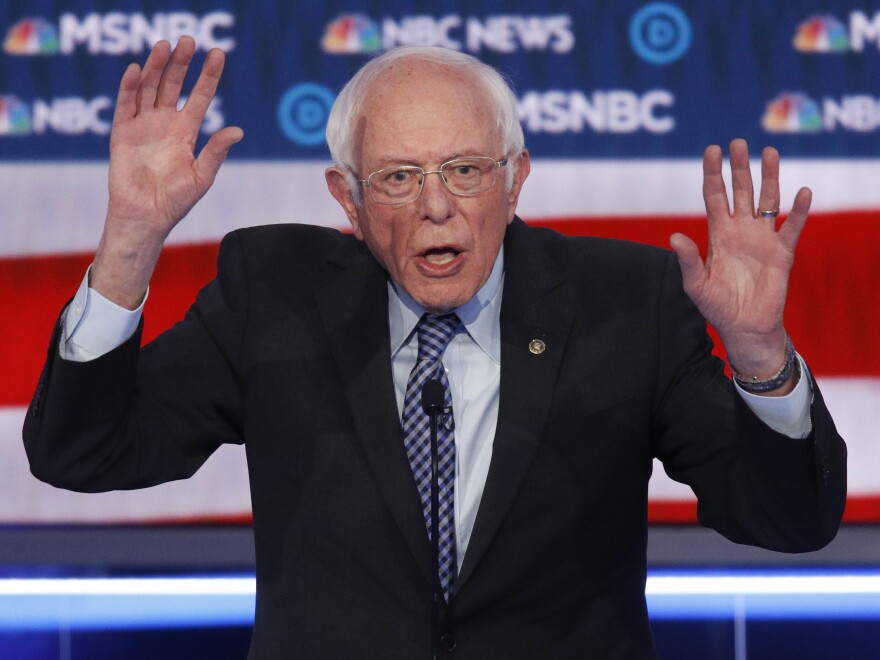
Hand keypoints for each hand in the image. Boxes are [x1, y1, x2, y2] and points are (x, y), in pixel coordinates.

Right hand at [92, 36, 242, 307]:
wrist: (145, 217)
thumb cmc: (175, 202)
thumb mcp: (201, 176)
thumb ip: (216, 152)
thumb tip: (238, 131)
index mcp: (186, 132)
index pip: (201, 97)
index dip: (208, 76)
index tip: (218, 54)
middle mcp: (165, 124)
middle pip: (173, 85)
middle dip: (180, 63)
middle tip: (188, 40)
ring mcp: (143, 126)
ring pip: (150, 89)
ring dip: (156, 67)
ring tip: (164, 46)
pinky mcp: (122, 133)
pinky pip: (126, 105)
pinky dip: (131, 87)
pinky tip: (138, 70)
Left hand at [669, 139, 810, 388]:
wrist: (744, 327)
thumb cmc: (717, 306)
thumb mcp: (696, 284)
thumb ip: (688, 260)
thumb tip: (674, 237)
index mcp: (718, 234)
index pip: (714, 196)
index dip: (713, 174)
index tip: (712, 150)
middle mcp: (741, 230)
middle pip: (741, 191)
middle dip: (739, 167)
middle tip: (738, 143)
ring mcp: (763, 239)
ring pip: (768, 200)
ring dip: (770, 178)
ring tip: (769, 153)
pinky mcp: (782, 252)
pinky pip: (793, 227)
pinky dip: (799, 211)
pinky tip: (803, 192)